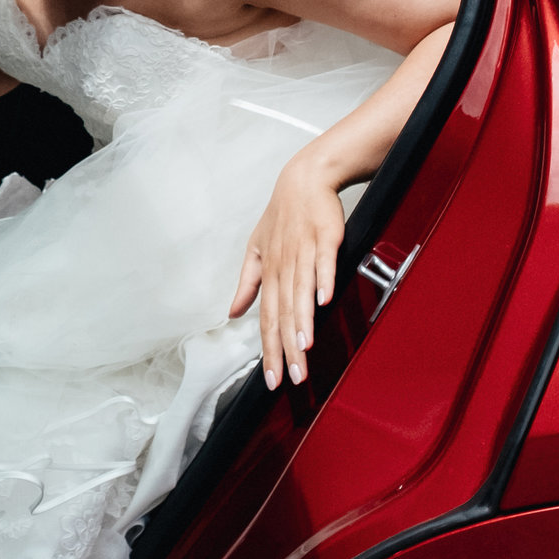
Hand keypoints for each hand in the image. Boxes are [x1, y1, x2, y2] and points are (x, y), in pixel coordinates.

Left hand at [230, 150, 344, 389]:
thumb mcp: (257, 249)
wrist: (305, 179)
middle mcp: (284, 265)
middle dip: (287, 348)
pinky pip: (324, 261)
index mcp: (270, 272)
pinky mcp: (325, 237)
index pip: (267, 319)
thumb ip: (247, 284)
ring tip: (303, 348)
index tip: (272, 379)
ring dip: (302, 321)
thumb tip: (232, 313)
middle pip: (284, 313)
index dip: (268, 350)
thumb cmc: (283, 217)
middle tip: (293, 378)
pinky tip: (324, 300)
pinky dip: (323, 279)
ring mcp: (304, 251)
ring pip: (301, 292)